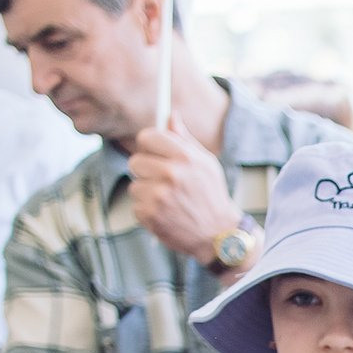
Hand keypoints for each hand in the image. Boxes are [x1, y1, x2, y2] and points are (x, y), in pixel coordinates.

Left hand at [128, 119, 241, 261]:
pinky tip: (166, 213)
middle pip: (135, 161)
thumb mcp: (206, 164)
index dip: (148, 145)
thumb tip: (170, 116)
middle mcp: (171, 174)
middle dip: (145, 170)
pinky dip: (147, 210)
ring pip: (134, 184)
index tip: (152, 152)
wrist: (218, 235)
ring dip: (147, 192)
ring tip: (168, 200)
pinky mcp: (150, 214)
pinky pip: (136, 204)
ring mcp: (158, 195)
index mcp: (185, 157)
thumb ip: (184, 140)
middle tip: (161, 181)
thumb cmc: (211, 196)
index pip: (147, 137)